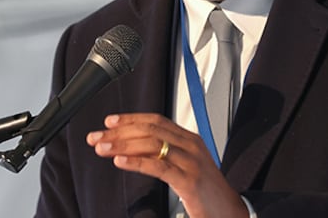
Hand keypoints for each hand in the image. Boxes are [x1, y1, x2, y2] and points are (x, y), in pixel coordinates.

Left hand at [87, 113, 247, 217]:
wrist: (230, 212)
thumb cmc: (206, 192)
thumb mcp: (187, 165)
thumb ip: (167, 153)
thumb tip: (136, 147)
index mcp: (190, 139)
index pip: (156, 121)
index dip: (131, 119)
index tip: (109, 122)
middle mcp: (191, 146)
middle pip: (150, 130)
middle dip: (120, 132)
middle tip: (97, 137)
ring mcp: (191, 162)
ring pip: (152, 145)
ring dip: (122, 145)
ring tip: (103, 148)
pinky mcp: (189, 181)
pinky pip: (159, 167)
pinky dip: (136, 162)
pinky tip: (120, 161)